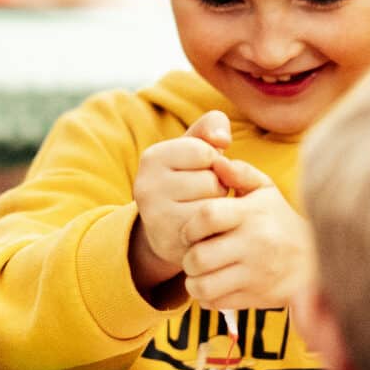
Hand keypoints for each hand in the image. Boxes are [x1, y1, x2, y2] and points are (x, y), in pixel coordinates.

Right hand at [129, 110, 233, 290]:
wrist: (170, 230)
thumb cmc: (189, 180)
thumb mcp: (196, 149)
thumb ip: (211, 127)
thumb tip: (223, 139)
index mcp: (152, 158)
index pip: (204, 151)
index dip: (213, 161)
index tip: (201, 171)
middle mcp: (146, 186)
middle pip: (210, 179)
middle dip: (217, 186)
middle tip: (202, 195)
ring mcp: (156, 217)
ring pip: (212, 204)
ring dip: (218, 207)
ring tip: (202, 209)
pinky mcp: (170, 242)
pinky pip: (211, 228)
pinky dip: (216, 227)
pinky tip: (205, 228)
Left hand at [177, 156, 314, 310]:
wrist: (315, 260)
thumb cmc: (279, 220)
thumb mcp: (265, 191)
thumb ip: (240, 173)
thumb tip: (216, 160)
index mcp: (252, 214)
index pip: (206, 216)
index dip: (191, 225)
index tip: (192, 230)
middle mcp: (255, 244)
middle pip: (199, 256)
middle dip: (188, 257)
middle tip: (193, 254)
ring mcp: (256, 274)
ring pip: (203, 284)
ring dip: (193, 280)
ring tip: (200, 272)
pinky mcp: (256, 297)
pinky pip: (215, 303)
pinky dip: (206, 297)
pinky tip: (213, 285)